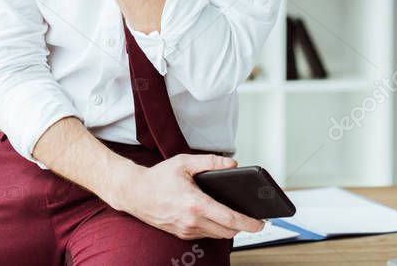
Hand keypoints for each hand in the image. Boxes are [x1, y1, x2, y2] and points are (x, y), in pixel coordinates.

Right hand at [104, 154, 265, 239]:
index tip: (260, 222)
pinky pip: (205, 234)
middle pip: (228, 231)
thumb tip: (232, 165)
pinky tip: (215, 217)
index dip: (249, 223)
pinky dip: (214, 228)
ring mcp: (186, 230)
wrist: (135, 193)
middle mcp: (191, 220)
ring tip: (234, 216)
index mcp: (195, 203)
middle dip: (242, 226)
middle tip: (251, 218)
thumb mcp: (184, 162)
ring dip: (228, 228)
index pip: (230, 219)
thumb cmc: (158, 178)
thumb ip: (210, 162)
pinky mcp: (181, 234)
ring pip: (217, 235)